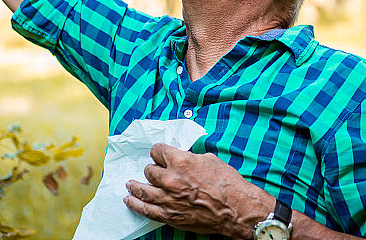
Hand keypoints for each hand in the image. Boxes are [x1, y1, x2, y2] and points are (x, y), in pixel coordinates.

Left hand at [124, 143, 272, 238]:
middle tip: (154, 171)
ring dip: (135, 186)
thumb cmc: (228, 184)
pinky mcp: (170, 215)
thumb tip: (182, 158)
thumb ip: (190, 158)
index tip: (158, 154)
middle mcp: (171, 179)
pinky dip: (135, 204)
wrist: (236, 210)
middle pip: (149, 170)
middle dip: (152, 169)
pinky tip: (129, 200)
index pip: (157, 151)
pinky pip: (146, 210)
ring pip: (142, 189)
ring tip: (130, 184)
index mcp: (181, 161)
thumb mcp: (209, 160)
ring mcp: (168, 199)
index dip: (158, 152)